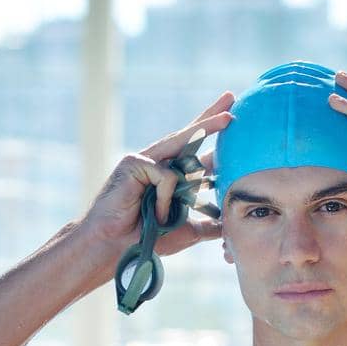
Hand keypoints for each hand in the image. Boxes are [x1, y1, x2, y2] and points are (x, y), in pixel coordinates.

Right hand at [81, 91, 234, 256]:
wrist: (115, 248)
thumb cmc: (145, 239)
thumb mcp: (186, 230)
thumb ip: (207, 224)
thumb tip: (229, 224)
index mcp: (168, 175)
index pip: (193, 150)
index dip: (209, 132)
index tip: (230, 117)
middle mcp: (157, 163)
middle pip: (188, 136)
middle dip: (210, 117)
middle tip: (231, 97)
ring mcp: (144, 161)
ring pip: (181, 142)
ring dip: (206, 127)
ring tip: (228, 117)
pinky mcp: (135, 163)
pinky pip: (166, 176)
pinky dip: (166, 198)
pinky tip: (156, 214)